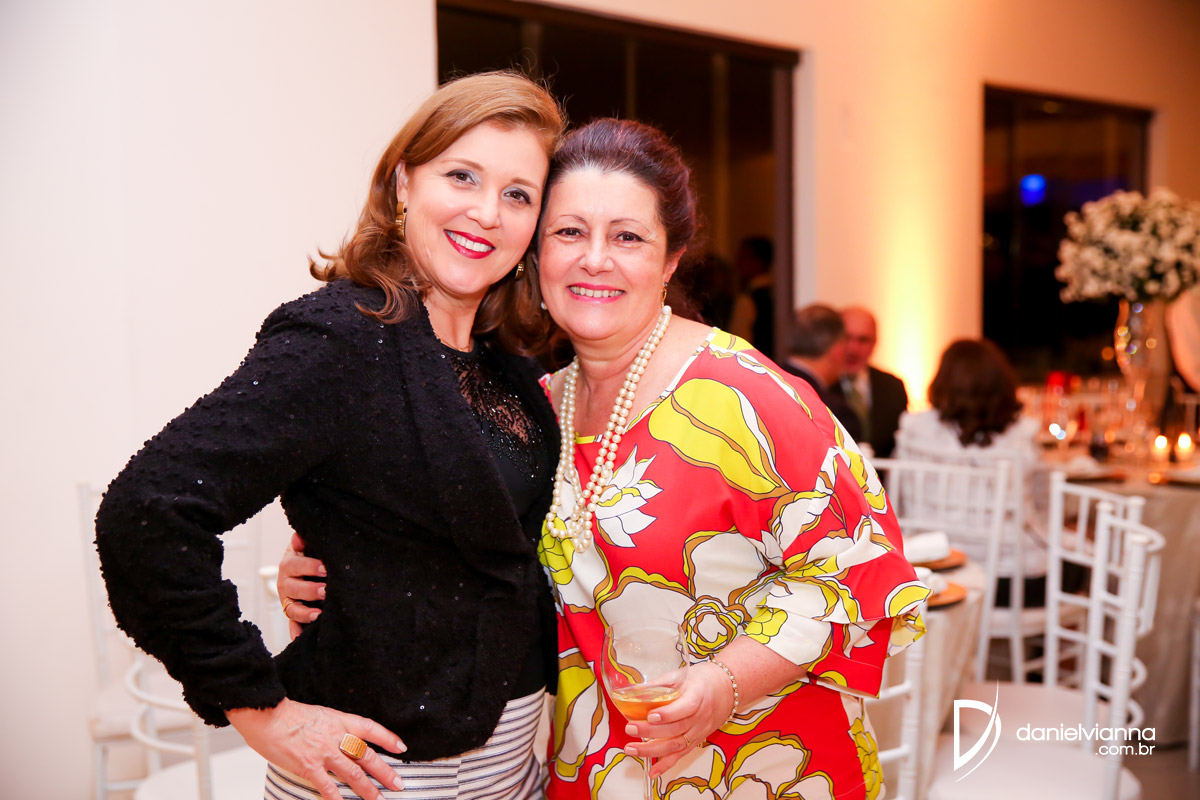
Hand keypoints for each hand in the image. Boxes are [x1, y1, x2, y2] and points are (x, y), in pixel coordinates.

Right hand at [228, 698, 406, 799]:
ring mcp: (324, 753)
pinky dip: (336, 798)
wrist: (266, 714)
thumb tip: (340, 739)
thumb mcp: (318, 714)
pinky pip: (327, 787)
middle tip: (398, 783)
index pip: (370, 729)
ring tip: (379, 799)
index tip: (401, 747)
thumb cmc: (287, 714)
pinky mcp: (308, 766)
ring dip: (368, 789)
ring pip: (353, 773)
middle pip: (367, 756)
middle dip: (385, 771)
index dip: (387, 738)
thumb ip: (331, 727)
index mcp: (339, 720)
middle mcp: (336, 736)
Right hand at [278, 533, 325, 639]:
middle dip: (310, 590)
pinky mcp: (294, 616)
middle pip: (294, 588)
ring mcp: (288, 601)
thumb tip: (299, 537)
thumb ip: (303, 541)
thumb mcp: (307, 546)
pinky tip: (302, 639)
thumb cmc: (310, 555)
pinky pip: (293, 626)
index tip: (326, 568)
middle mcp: (285, 584)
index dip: (310, 566)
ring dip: (304, 613)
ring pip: (292, 609)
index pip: (296, 565)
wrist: (306, 569)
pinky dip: (296, 633)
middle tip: (326, 590)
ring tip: (318, 615)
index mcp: (288, 565)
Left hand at [622, 662, 734, 776]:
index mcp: (698, 696)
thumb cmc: (702, 680)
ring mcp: (699, 732)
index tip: (650, 716)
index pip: (685, 708)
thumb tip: (634, 690)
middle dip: (650, 731)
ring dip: (652, 750)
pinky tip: (653, 772)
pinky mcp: (696, 741)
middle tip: (630, 728)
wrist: (726, 691)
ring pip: (676, 745)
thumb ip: (660, 683)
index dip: (668, 714)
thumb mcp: (682, 675)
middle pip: (676, 728)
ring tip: (631, 749)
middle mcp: (700, 717)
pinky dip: (666, 765)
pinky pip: (681, 755)